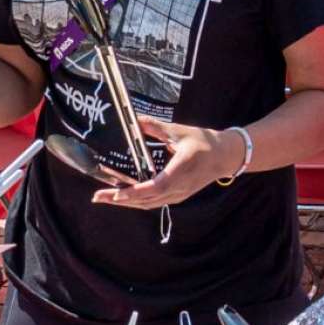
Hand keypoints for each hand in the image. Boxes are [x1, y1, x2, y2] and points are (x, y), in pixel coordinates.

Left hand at [93, 120, 242, 210]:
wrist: (226, 157)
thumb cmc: (205, 143)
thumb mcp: (180, 132)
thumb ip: (156, 128)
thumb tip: (135, 120)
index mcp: (182, 169)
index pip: (156, 186)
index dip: (134, 191)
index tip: (115, 192)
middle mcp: (180, 186)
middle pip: (146, 200)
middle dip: (120, 199)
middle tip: (97, 197)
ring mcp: (179, 194)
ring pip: (148, 204)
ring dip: (126, 203)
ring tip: (106, 198)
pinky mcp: (178, 196)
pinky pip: (154, 203)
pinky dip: (138, 201)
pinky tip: (124, 197)